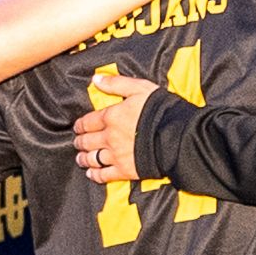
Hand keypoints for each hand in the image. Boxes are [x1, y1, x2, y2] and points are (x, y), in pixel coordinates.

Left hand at [73, 72, 152, 186]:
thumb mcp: (140, 88)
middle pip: (87, 141)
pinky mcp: (125, 170)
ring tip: (81, 158)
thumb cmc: (161, 110)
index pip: (88, 122)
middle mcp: (109, 137)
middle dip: (80, 142)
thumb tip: (96, 79)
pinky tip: (91, 174)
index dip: (80, 125)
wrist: (177, 136)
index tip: (78, 127)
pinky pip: (104, 175)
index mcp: (112, 116)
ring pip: (92, 158)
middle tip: (78, 142)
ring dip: (84, 159)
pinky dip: (95, 175)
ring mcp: (116, 155)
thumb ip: (117, 83)